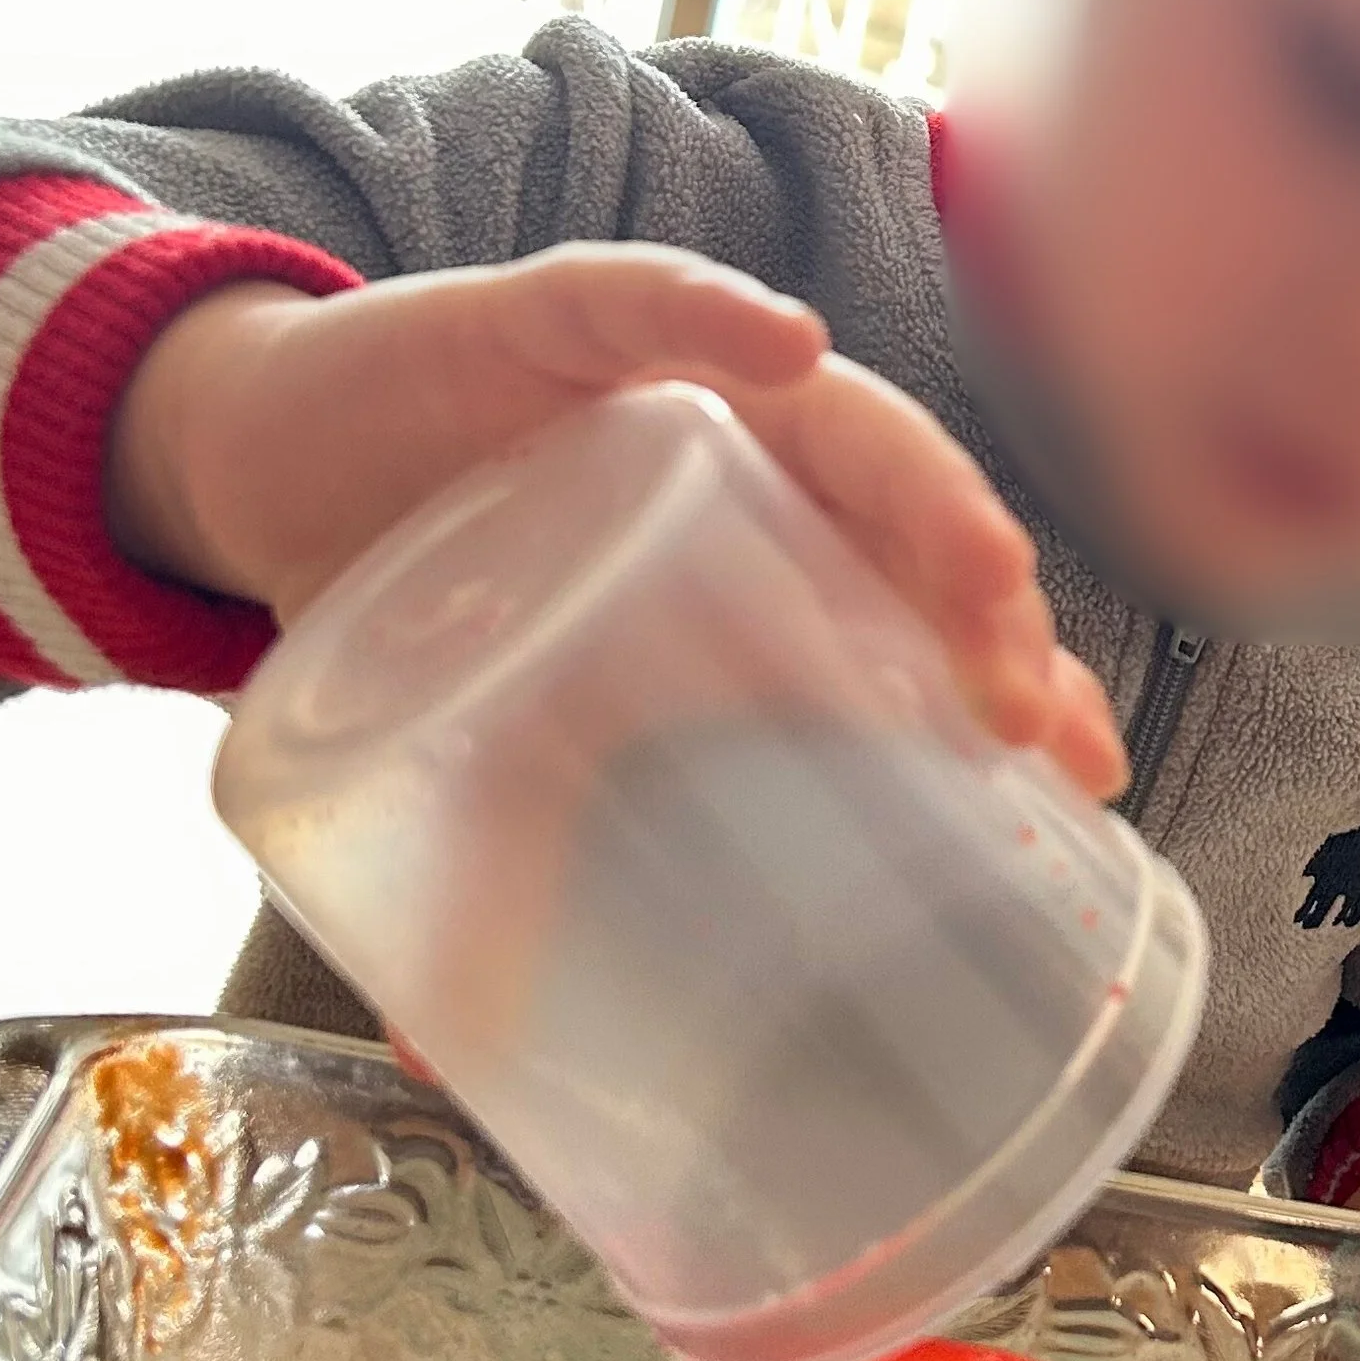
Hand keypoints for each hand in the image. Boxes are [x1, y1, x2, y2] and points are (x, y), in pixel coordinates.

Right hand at [105, 249, 1125, 796]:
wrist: (274, 461)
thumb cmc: (435, 595)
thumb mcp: (479, 749)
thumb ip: (496, 876)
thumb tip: (459, 1058)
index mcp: (763, 560)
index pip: (923, 616)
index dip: (1014, 680)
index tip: (1086, 775)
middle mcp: (749, 465)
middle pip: (912, 526)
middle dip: (988, 610)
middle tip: (1030, 712)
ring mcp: (665, 383)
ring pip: (835, 419)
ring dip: (918, 487)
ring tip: (983, 569)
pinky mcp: (546, 317)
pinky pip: (646, 302)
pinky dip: (715, 313)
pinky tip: (780, 341)